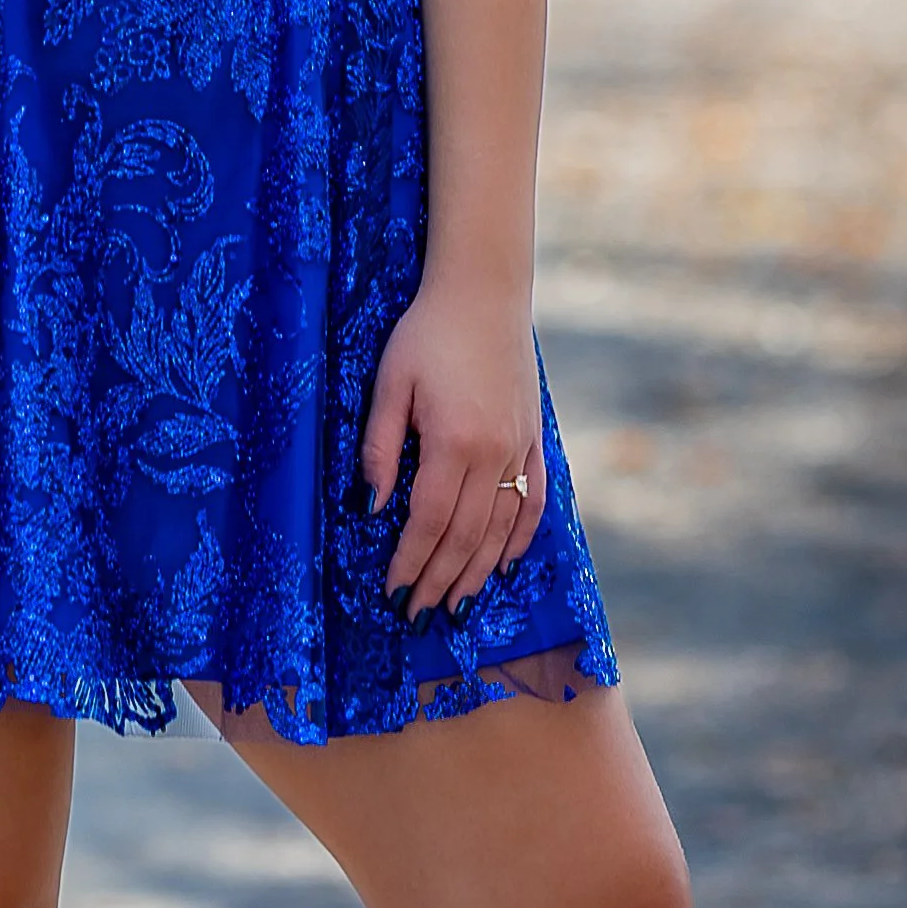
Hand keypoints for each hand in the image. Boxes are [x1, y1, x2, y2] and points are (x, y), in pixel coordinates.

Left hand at [360, 280, 547, 621]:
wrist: (484, 292)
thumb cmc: (426, 333)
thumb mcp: (389, 384)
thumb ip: (380, 449)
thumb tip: (371, 508)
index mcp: (454, 441)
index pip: (431, 522)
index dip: (411, 562)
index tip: (393, 593)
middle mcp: (495, 452)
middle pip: (467, 536)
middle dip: (440, 580)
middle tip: (418, 615)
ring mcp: (521, 447)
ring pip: (503, 527)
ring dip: (477, 571)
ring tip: (456, 605)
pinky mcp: (535, 437)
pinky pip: (533, 500)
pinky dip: (519, 538)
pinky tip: (503, 563)